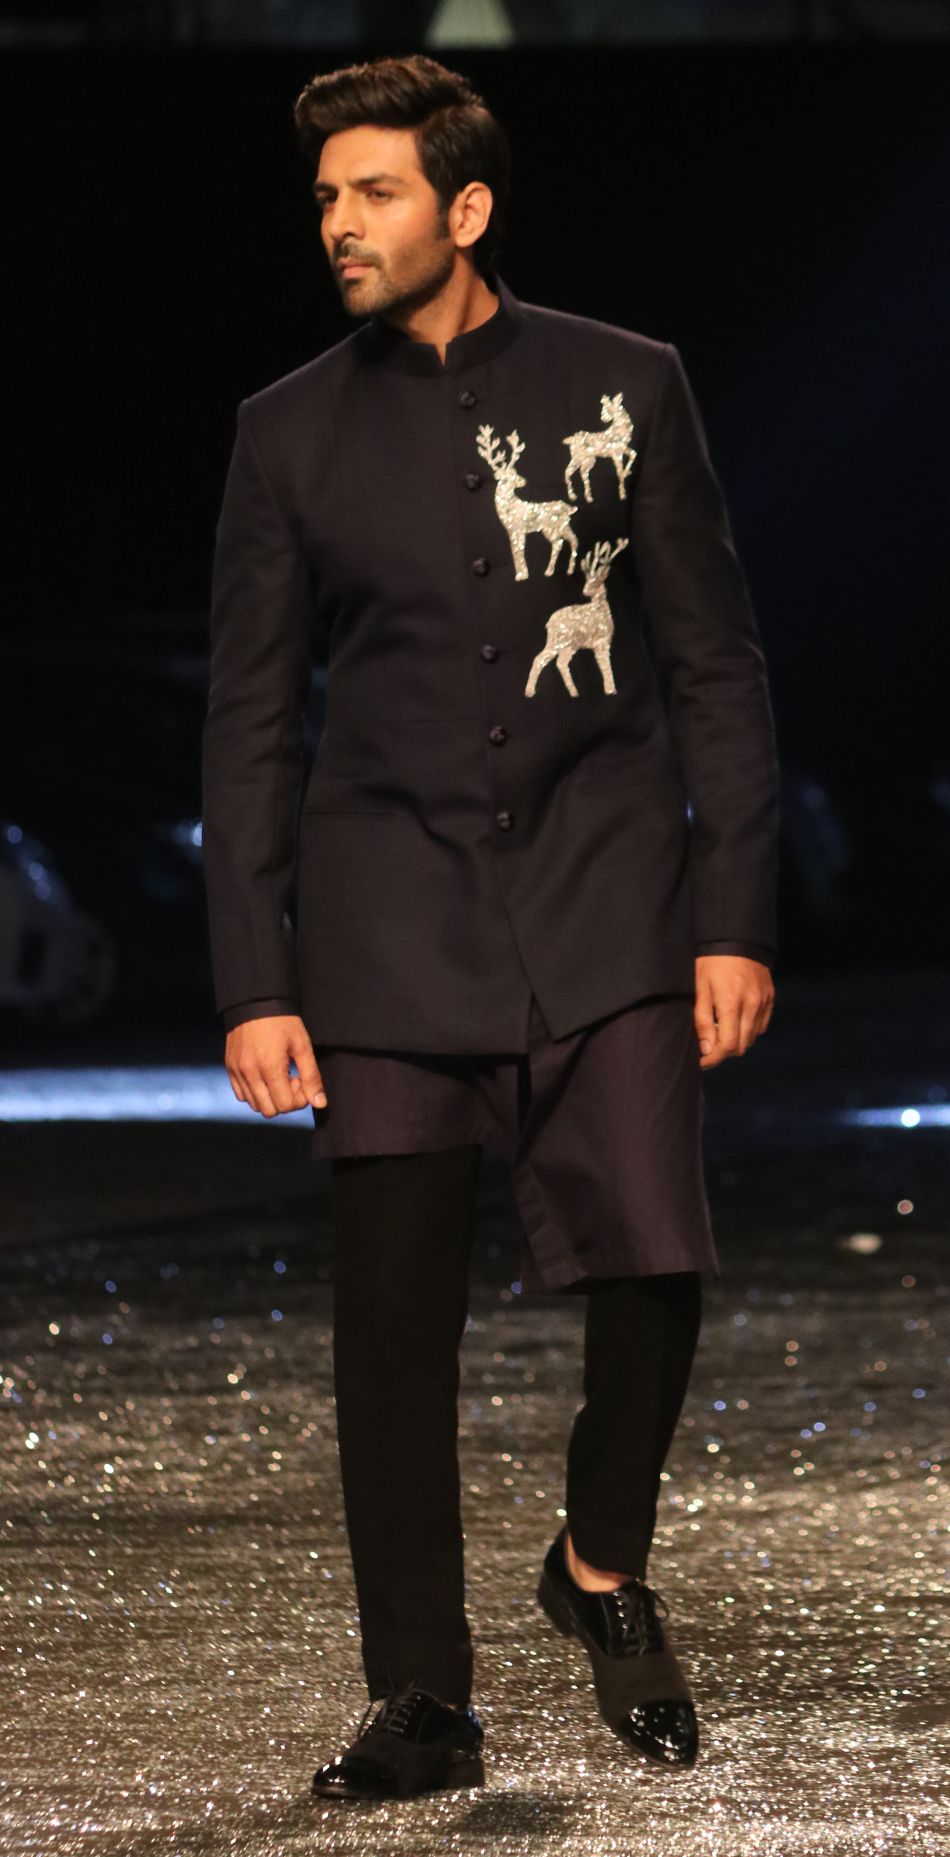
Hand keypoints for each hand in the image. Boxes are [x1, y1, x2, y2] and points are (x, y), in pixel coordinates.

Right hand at [225, 1013, 326, 1116]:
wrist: (255, 1001)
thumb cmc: (282, 1021)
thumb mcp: (302, 1045)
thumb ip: (312, 1077)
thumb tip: (319, 1103)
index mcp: (270, 1067)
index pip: (285, 1105)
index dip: (299, 1098)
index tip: (301, 1079)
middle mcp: (250, 1073)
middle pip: (270, 1111)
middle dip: (285, 1101)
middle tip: (290, 1079)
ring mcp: (237, 1071)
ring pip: (255, 1105)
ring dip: (270, 1098)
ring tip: (277, 1077)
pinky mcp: (230, 1068)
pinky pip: (241, 1095)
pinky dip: (255, 1093)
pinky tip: (264, 1076)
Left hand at [694, 955, 773, 1069]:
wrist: (736, 938)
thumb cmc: (712, 962)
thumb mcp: (700, 988)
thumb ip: (703, 1020)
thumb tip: (706, 1049)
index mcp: (731, 1004)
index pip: (727, 1046)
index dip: (712, 1059)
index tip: (701, 1061)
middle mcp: (752, 1006)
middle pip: (740, 1046)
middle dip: (723, 1051)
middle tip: (707, 1046)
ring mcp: (763, 1002)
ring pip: (751, 1038)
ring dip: (736, 1041)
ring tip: (720, 1031)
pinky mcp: (770, 998)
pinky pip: (761, 1025)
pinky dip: (748, 1030)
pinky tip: (735, 1021)